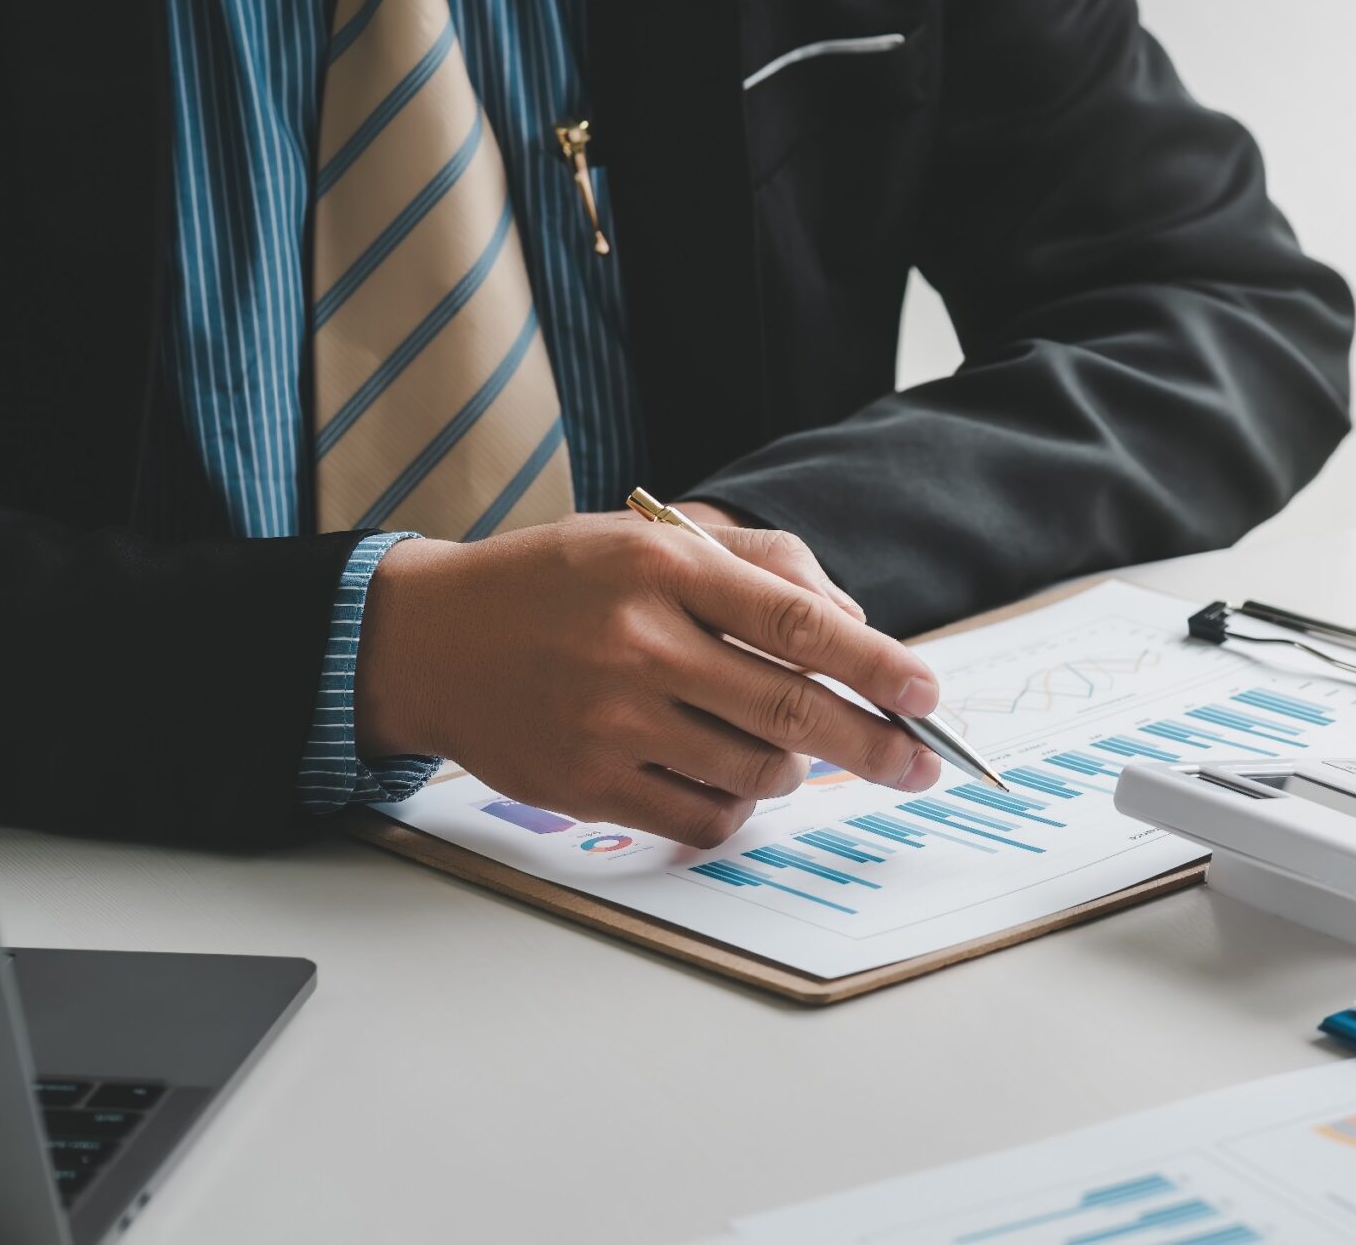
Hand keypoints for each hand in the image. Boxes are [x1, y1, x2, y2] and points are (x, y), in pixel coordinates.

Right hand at [357, 515, 941, 847]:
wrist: (428, 639)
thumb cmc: (561, 585)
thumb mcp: (651, 539)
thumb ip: (762, 568)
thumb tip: (858, 628)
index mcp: (664, 569)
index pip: (799, 623)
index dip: (877, 666)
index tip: (927, 694)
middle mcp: (638, 644)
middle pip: (793, 710)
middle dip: (875, 743)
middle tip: (919, 763)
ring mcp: (609, 720)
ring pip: (757, 770)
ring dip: (792, 767)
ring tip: (778, 743)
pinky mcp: (586, 783)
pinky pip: (704, 815)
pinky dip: (736, 805)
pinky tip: (724, 775)